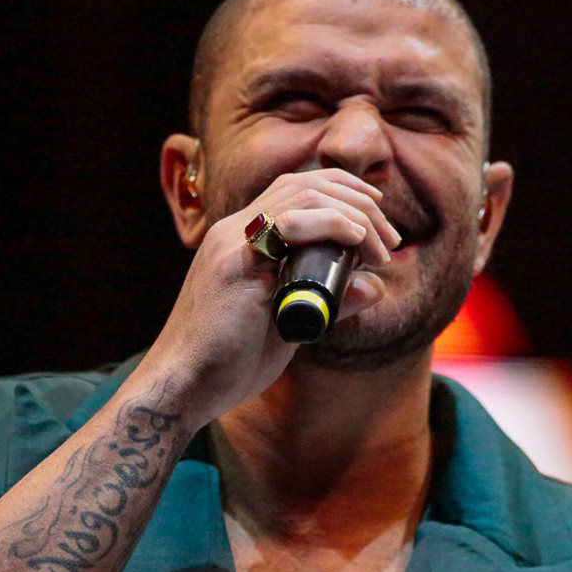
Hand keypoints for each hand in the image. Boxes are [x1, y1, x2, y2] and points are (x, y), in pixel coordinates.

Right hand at [132, 169, 401, 427]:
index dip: (343, 193)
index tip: (377, 224)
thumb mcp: (288, 327)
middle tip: (390, 241)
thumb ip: (326, 303)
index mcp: (243, 240)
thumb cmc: (227, 364)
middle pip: (306, 183)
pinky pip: (288, 224)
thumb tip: (373, 287)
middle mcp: (235, 231)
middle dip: (359, 203)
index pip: (297, 188)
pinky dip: (331, 224)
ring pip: (303, 194)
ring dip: (354, 214)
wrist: (182, 388)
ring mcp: (232, 244)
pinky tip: (356, 240)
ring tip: (381, 248)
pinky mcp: (233, 264)